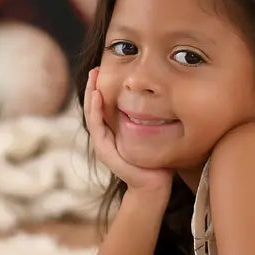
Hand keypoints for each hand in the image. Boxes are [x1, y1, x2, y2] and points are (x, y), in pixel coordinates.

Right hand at [84, 67, 174, 195]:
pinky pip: (98, 127)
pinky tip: (98, 97)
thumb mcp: (154, 134)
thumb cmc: (157, 161)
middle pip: (95, 108)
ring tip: (94, 78)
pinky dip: (96, 111)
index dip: (102, 88)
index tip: (104, 69)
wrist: (155, 186)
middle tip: (95, 68)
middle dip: (93, 87)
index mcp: (115, 131)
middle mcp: (106, 137)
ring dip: (91, 95)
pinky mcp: (106, 152)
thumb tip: (162, 96)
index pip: (104, 106)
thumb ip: (151, 119)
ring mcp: (104, 145)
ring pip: (93, 115)